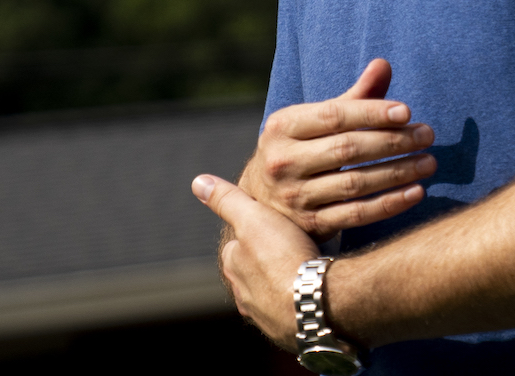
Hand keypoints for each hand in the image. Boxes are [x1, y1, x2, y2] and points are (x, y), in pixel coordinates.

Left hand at [195, 173, 317, 348]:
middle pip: (254, 272)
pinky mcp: (290, 331)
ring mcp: (266, 316)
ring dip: (284, 284)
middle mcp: (244, 295)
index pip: (238, 245)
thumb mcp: (254, 217)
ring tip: (306, 271)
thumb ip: (228, 200)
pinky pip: (293, 312)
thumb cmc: (284, 257)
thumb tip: (199, 182)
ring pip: (273, 294)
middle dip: (269, 262)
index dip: (256, 232)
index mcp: (233, 267)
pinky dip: (300, 303)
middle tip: (293, 248)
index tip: (274, 227)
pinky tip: (315, 292)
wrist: (315, 302)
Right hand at [241, 58, 434, 238]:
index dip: (372, 113)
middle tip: (427, 135)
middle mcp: (283, 162)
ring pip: (355, 183)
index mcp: (282, 126)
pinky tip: (416, 192)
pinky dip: (389, 204)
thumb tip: (382, 65)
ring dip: (398, 173)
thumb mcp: (313, 120)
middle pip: (347, 149)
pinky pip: (356, 215)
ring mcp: (295, 197)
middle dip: (392, 141)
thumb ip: (352, 97)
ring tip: (429, 163)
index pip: (334, 116)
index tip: (407, 112)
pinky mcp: (310, 225)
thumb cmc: (300, 148)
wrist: (262, 199)